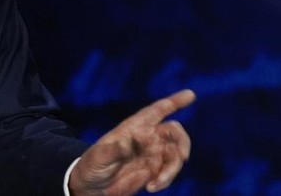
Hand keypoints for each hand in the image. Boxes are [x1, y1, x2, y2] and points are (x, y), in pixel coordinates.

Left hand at [68, 89, 195, 195]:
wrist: (90, 186)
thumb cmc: (92, 165)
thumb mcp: (101, 156)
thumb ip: (120, 148)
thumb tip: (142, 137)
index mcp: (134, 127)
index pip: (157, 110)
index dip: (174, 101)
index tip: (190, 95)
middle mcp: (146, 138)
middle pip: (174, 132)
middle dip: (183, 142)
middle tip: (182, 157)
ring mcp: (151, 155)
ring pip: (175, 155)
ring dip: (172, 169)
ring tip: (155, 183)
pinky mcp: (153, 171)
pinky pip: (169, 172)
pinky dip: (165, 180)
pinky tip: (151, 187)